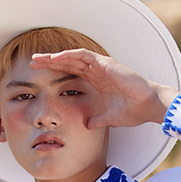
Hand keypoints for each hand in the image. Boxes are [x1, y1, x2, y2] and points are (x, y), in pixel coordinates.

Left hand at [29, 49, 176, 129]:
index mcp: (98, 80)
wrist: (148, 106)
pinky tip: (55, 58)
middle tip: (32, 62)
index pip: (72, 73)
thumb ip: (97, 120)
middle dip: (50, 62)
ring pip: (73, 56)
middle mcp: (98, 70)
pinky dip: (68, 55)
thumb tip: (87, 126)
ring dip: (55, 57)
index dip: (55, 72)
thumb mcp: (109, 118)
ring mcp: (102, 65)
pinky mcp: (105, 63)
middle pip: (69, 62)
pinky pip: (83, 55)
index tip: (39, 75)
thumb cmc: (133, 111)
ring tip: (39, 58)